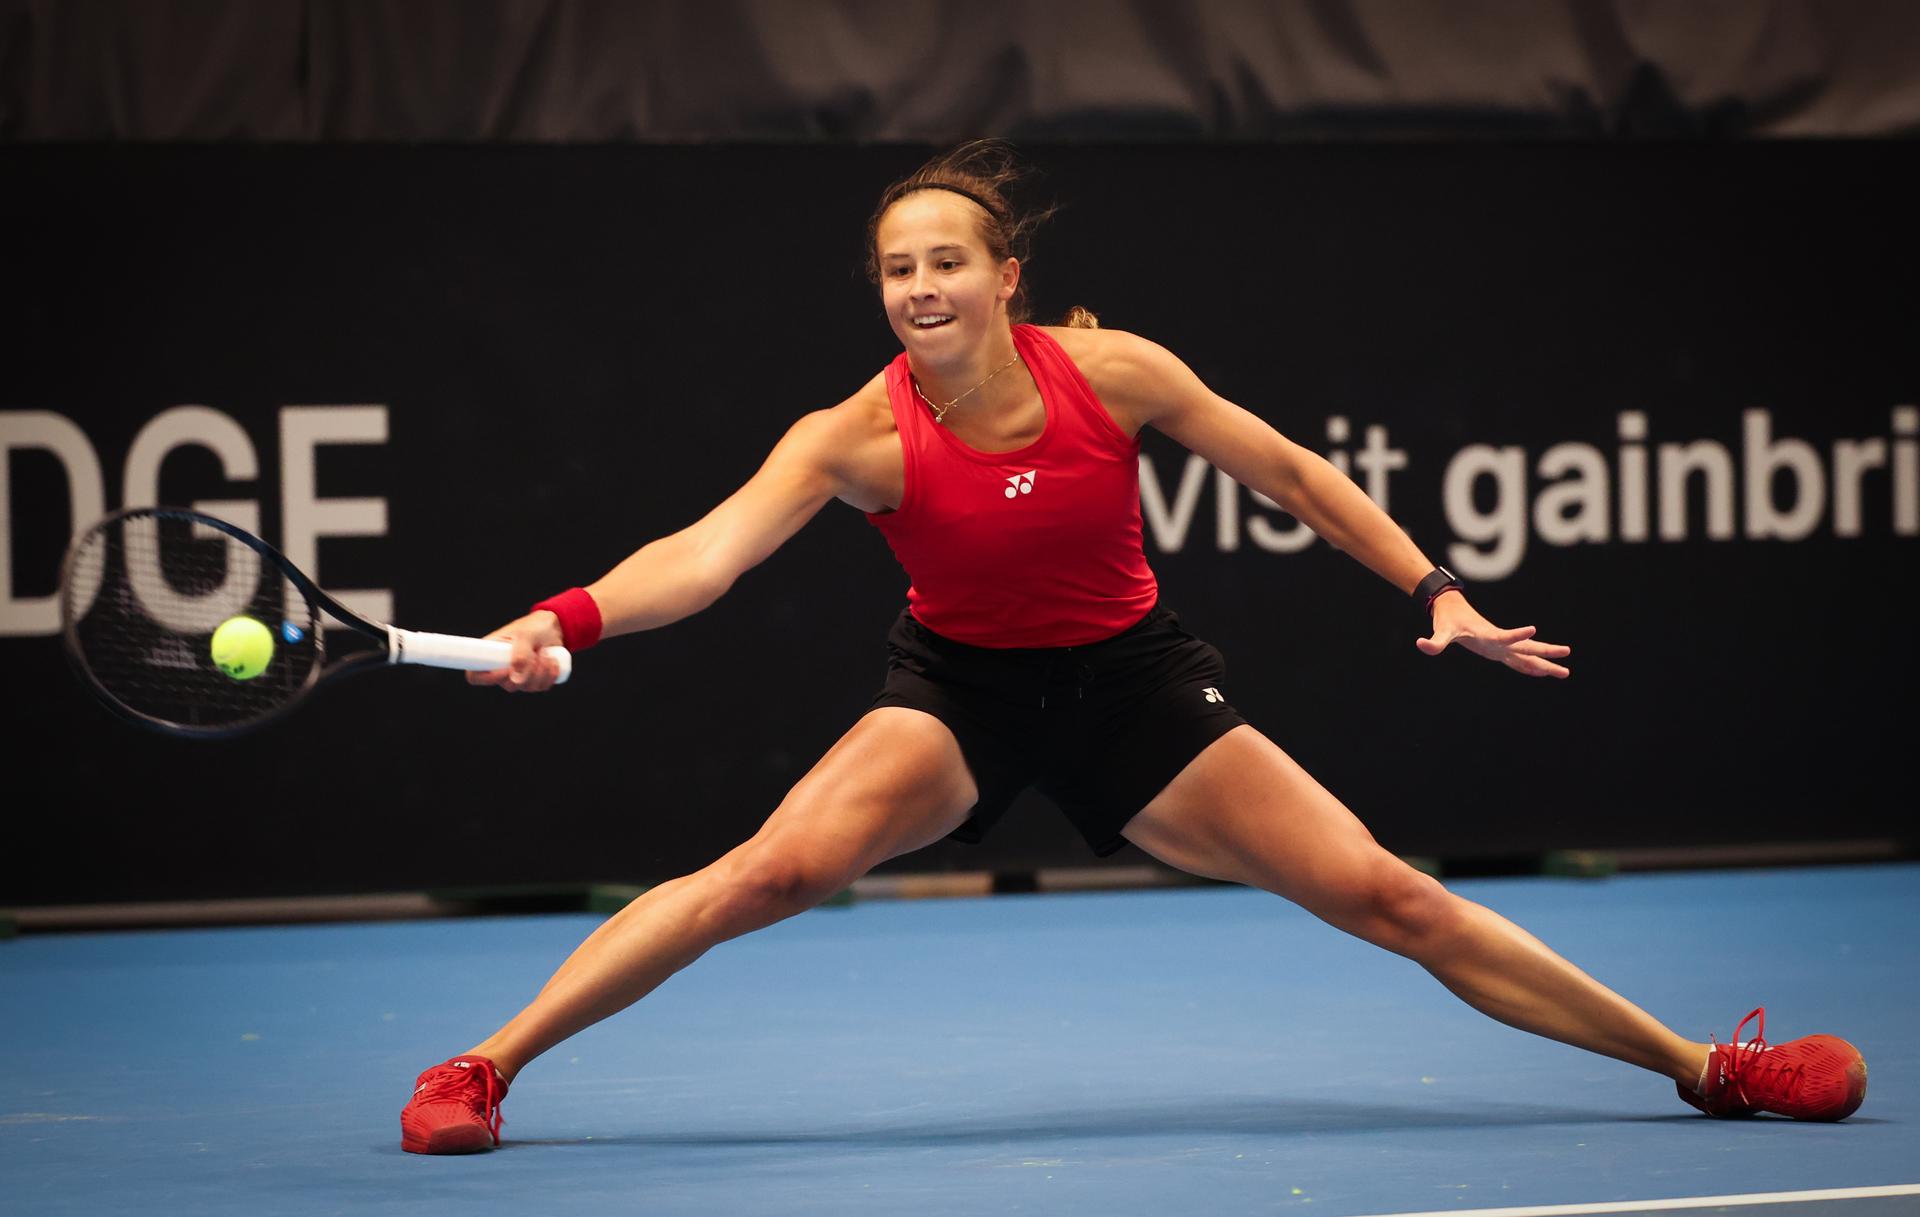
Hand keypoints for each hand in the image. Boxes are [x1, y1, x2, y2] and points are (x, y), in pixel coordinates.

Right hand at [467, 610, 567, 691]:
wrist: (553, 627)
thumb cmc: (534, 626)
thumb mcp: (526, 635)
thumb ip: (521, 655)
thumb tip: (516, 680)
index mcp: (489, 653)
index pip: (475, 675)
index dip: (487, 678)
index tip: (507, 669)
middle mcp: (500, 667)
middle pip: (508, 685)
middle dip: (528, 671)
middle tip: (537, 653)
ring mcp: (517, 675)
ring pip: (527, 687)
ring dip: (542, 671)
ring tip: (545, 652)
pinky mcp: (533, 679)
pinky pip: (540, 687)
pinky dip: (550, 675)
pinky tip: (552, 660)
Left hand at [1415, 591, 1569, 678]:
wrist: (1452, 608)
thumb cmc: (1447, 620)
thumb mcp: (1440, 631)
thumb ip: (1434, 641)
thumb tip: (1421, 644)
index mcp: (1487, 635)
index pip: (1504, 637)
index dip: (1516, 635)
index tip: (1533, 630)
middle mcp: (1498, 640)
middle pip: (1526, 647)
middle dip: (1546, 652)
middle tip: (1567, 653)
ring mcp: (1501, 646)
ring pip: (1527, 656)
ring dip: (1544, 664)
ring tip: (1565, 672)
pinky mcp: (1499, 650)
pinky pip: (1519, 661)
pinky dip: (1531, 667)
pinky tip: (1543, 672)